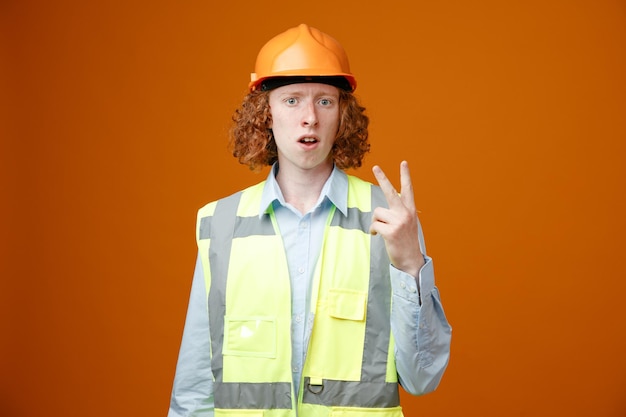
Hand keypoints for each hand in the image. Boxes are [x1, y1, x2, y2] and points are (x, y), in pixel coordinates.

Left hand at [370, 161, 423, 277]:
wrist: (410, 260)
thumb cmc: (405, 241)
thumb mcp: (407, 223)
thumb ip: (399, 213)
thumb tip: (382, 209)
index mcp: (410, 210)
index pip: (408, 189)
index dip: (405, 175)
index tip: (404, 162)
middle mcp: (406, 213)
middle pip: (390, 192)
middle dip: (382, 178)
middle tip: (375, 167)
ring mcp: (398, 222)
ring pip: (377, 212)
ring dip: (375, 221)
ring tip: (382, 230)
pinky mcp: (390, 232)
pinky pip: (374, 225)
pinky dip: (373, 231)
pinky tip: (378, 236)